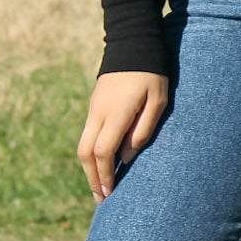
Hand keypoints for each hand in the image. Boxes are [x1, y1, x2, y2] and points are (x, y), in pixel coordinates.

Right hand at [77, 71, 168, 201]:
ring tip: (100, 186)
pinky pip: (88, 133)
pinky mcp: (94, 104)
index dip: (105, 175)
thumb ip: (143, 130)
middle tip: (100, 198)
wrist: (132, 42)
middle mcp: (99, 112)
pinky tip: (102, 162)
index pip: (103, 152)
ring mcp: (94, 107)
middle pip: (85, 153)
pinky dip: (91, 153)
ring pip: (83, 144)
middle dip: (92, 178)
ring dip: (89, 167)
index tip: (110, 193)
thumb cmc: (152, 73)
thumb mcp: (157, 100)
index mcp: (116, 113)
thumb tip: (126, 158)